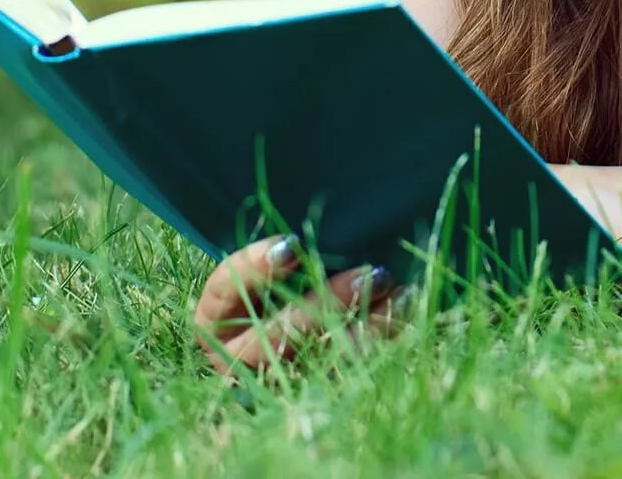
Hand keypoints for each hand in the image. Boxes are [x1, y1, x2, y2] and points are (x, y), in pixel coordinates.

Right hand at [188, 236, 397, 375]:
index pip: (223, 293)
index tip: (293, 244)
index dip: (255, 269)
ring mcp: (277, 379)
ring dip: (364, 325)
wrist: (295, 330)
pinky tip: (406, 305)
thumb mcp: (266, 268)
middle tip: (369, 273)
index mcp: (215, 323)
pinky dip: (383, 335)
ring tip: (396, 290)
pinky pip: (352, 366)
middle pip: (278, 335)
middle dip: (326, 303)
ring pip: (321, 358)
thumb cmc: (275, 282)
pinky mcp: (316, 388)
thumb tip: (305, 233)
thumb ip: (278, 254)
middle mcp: (240, 359)